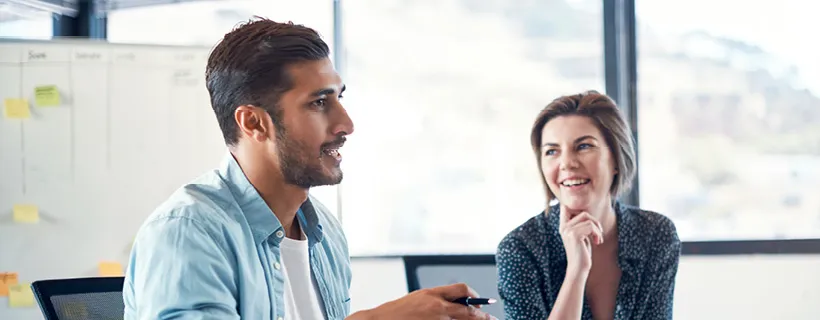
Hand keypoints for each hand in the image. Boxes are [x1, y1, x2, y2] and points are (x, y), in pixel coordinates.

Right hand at [354, 283, 495, 319]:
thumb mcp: (418, 298)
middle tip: (491, 319)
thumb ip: (437, 299)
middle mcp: (437, 307)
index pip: (462, 290)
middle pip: (469, 311)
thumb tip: (456, 303)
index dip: (475, 296)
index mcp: (432, 293)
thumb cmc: (396, 312)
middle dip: (482, 316)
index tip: (481, 301)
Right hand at [559, 204, 603, 275]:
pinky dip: (598, 234)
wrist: (578, 269)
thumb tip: (587, 214)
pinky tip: (598, 242)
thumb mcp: (582, 237)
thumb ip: (581, 225)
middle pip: (583, 212)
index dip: (577, 209)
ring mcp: (568, 230)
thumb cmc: (582, 254)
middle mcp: (563, 227)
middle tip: (598, 233)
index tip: (588, 223)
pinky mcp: (574, 235)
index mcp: (563, 227)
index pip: (565, 207)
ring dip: (597, 228)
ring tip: (599, 238)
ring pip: (588, 218)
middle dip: (594, 221)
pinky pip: (591, 226)